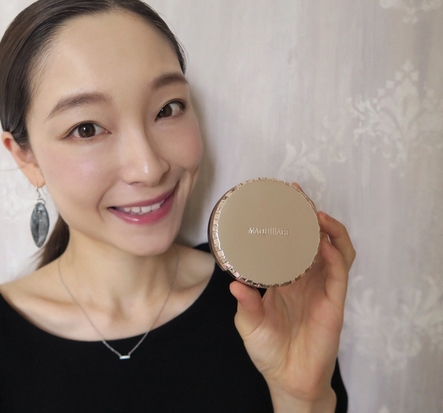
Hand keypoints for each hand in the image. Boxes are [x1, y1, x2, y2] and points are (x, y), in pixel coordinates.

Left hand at [229, 184, 354, 411]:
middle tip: (295, 194)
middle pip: (313, 239)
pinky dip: (335, 256)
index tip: (275, 201)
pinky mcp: (334, 302)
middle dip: (307, 215)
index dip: (285, 223)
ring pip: (334, 250)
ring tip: (316, 214)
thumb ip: (246, 304)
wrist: (288, 378)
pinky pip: (339, 274)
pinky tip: (325, 245)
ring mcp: (322, 288)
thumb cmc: (268, 349)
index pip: (289, 243)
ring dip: (328, 230)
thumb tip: (233, 285)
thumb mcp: (249, 324)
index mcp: (285, 279)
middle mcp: (305, 278)